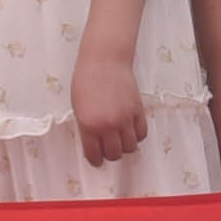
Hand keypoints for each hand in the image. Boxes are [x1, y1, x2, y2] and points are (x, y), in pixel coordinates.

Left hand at [71, 31, 150, 170]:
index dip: (96, 160)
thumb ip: (87, 128)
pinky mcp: (138, 110)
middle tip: (107, 147)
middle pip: (115, 154)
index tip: (97, 159)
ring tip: (119, 138)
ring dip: (124, 146)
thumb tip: (95, 144)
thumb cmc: (86, 80)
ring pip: (130, 147)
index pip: (95, 155)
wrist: (104, 61)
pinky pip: (141, 133)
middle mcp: (108, 125)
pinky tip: (130, 130)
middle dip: (110, 153)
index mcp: (89, 125)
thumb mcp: (78, 108)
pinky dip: (136, 136)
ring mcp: (125, 118)